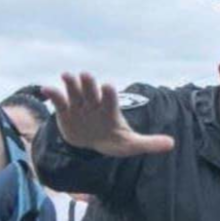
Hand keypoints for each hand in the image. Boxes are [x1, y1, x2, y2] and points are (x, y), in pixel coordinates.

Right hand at [43, 72, 174, 157]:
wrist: (93, 143)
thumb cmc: (115, 140)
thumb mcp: (132, 144)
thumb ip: (150, 143)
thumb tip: (172, 144)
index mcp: (110, 109)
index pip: (111, 99)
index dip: (109, 94)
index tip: (108, 87)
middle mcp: (94, 103)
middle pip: (92, 91)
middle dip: (89, 84)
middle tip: (87, 76)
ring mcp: (79, 106)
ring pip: (75, 92)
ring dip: (71, 84)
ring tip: (67, 75)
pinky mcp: (65, 111)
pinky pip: (59, 101)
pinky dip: (54, 94)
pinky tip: (47, 89)